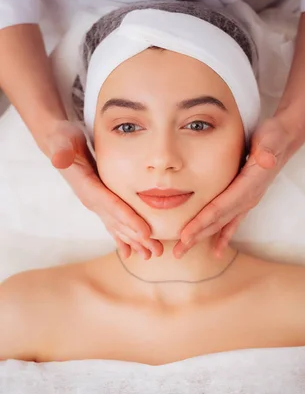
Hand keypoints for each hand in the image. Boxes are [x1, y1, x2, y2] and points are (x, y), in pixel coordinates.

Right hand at [45, 120, 162, 258]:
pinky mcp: (100, 202)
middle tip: (155, 251)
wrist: (59, 143)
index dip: (128, 219)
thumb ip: (62, 150)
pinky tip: (131, 251)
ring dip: (134, 241)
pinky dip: (123, 237)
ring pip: (117, 226)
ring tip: (151, 254)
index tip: (145, 232)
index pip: (111, 206)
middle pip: (117, 222)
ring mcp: (95, 203)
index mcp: (87, 187)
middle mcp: (91, 200)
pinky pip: (113, 223)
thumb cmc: (64, 138)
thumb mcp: (62, 140)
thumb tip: (60, 159)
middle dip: (137, 237)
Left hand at [173, 115, 302, 257]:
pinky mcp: (245, 198)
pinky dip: (223, 235)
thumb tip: (266, 159)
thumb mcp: (271, 138)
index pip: (220, 208)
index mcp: (249, 186)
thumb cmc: (275, 136)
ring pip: (221, 224)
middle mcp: (249, 198)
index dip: (202, 222)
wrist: (286, 138)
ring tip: (185, 251)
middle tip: (178, 252)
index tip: (185, 235)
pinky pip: (231, 221)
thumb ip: (268, 149)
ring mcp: (248, 200)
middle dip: (197, 237)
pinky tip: (216, 249)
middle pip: (218, 221)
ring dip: (203, 238)